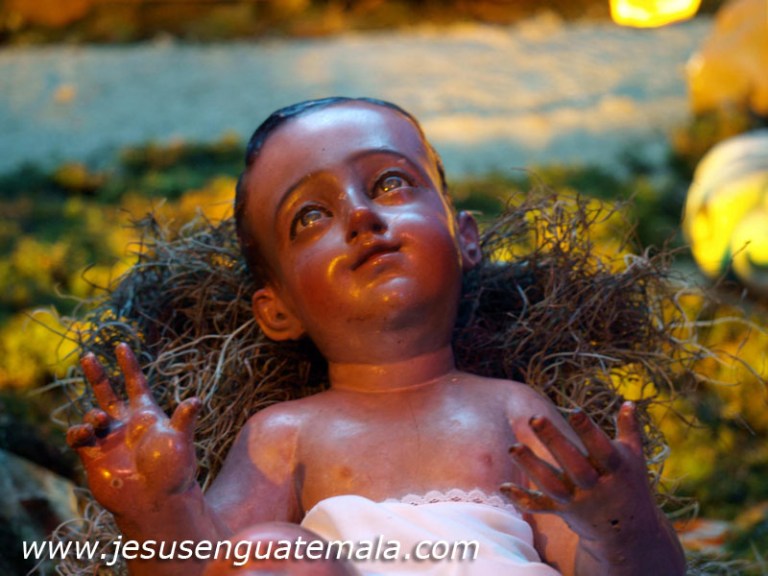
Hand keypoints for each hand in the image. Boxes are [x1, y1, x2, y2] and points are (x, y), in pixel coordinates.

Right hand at [67, 343, 200, 518]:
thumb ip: (184, 420)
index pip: (136, 383)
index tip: (121, 345)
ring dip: (92, 415)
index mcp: (147, 415)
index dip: (129, 365)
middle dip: (97, 374)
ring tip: (100, 423)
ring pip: (91, 415)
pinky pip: (77, 437)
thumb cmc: (174, 471)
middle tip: (87, 355)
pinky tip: (86, 435)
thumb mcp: (181, 441)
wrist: (156, 502)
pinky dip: (77, 431)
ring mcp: (109, 440)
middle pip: (108, 392)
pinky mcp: (94, 456)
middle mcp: (126, 424)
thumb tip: (196, 400)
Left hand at [501, 402, 656, 542]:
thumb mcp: (633, 456)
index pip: (602, 450)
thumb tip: (629, 402)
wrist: (629, 531)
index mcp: (615, 469)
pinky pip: (540, 506)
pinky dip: (521, 499)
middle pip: (574, 465)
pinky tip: (503, 487)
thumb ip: (628, 428)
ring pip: (552, 485)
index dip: (589, 432)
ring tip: (513, 447)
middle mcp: (595, 486)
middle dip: (554, 442)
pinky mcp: (562, 510)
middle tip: (534, 418)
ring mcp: (577, 500)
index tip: (575, 411)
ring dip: (531, 467)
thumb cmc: (628, 482)